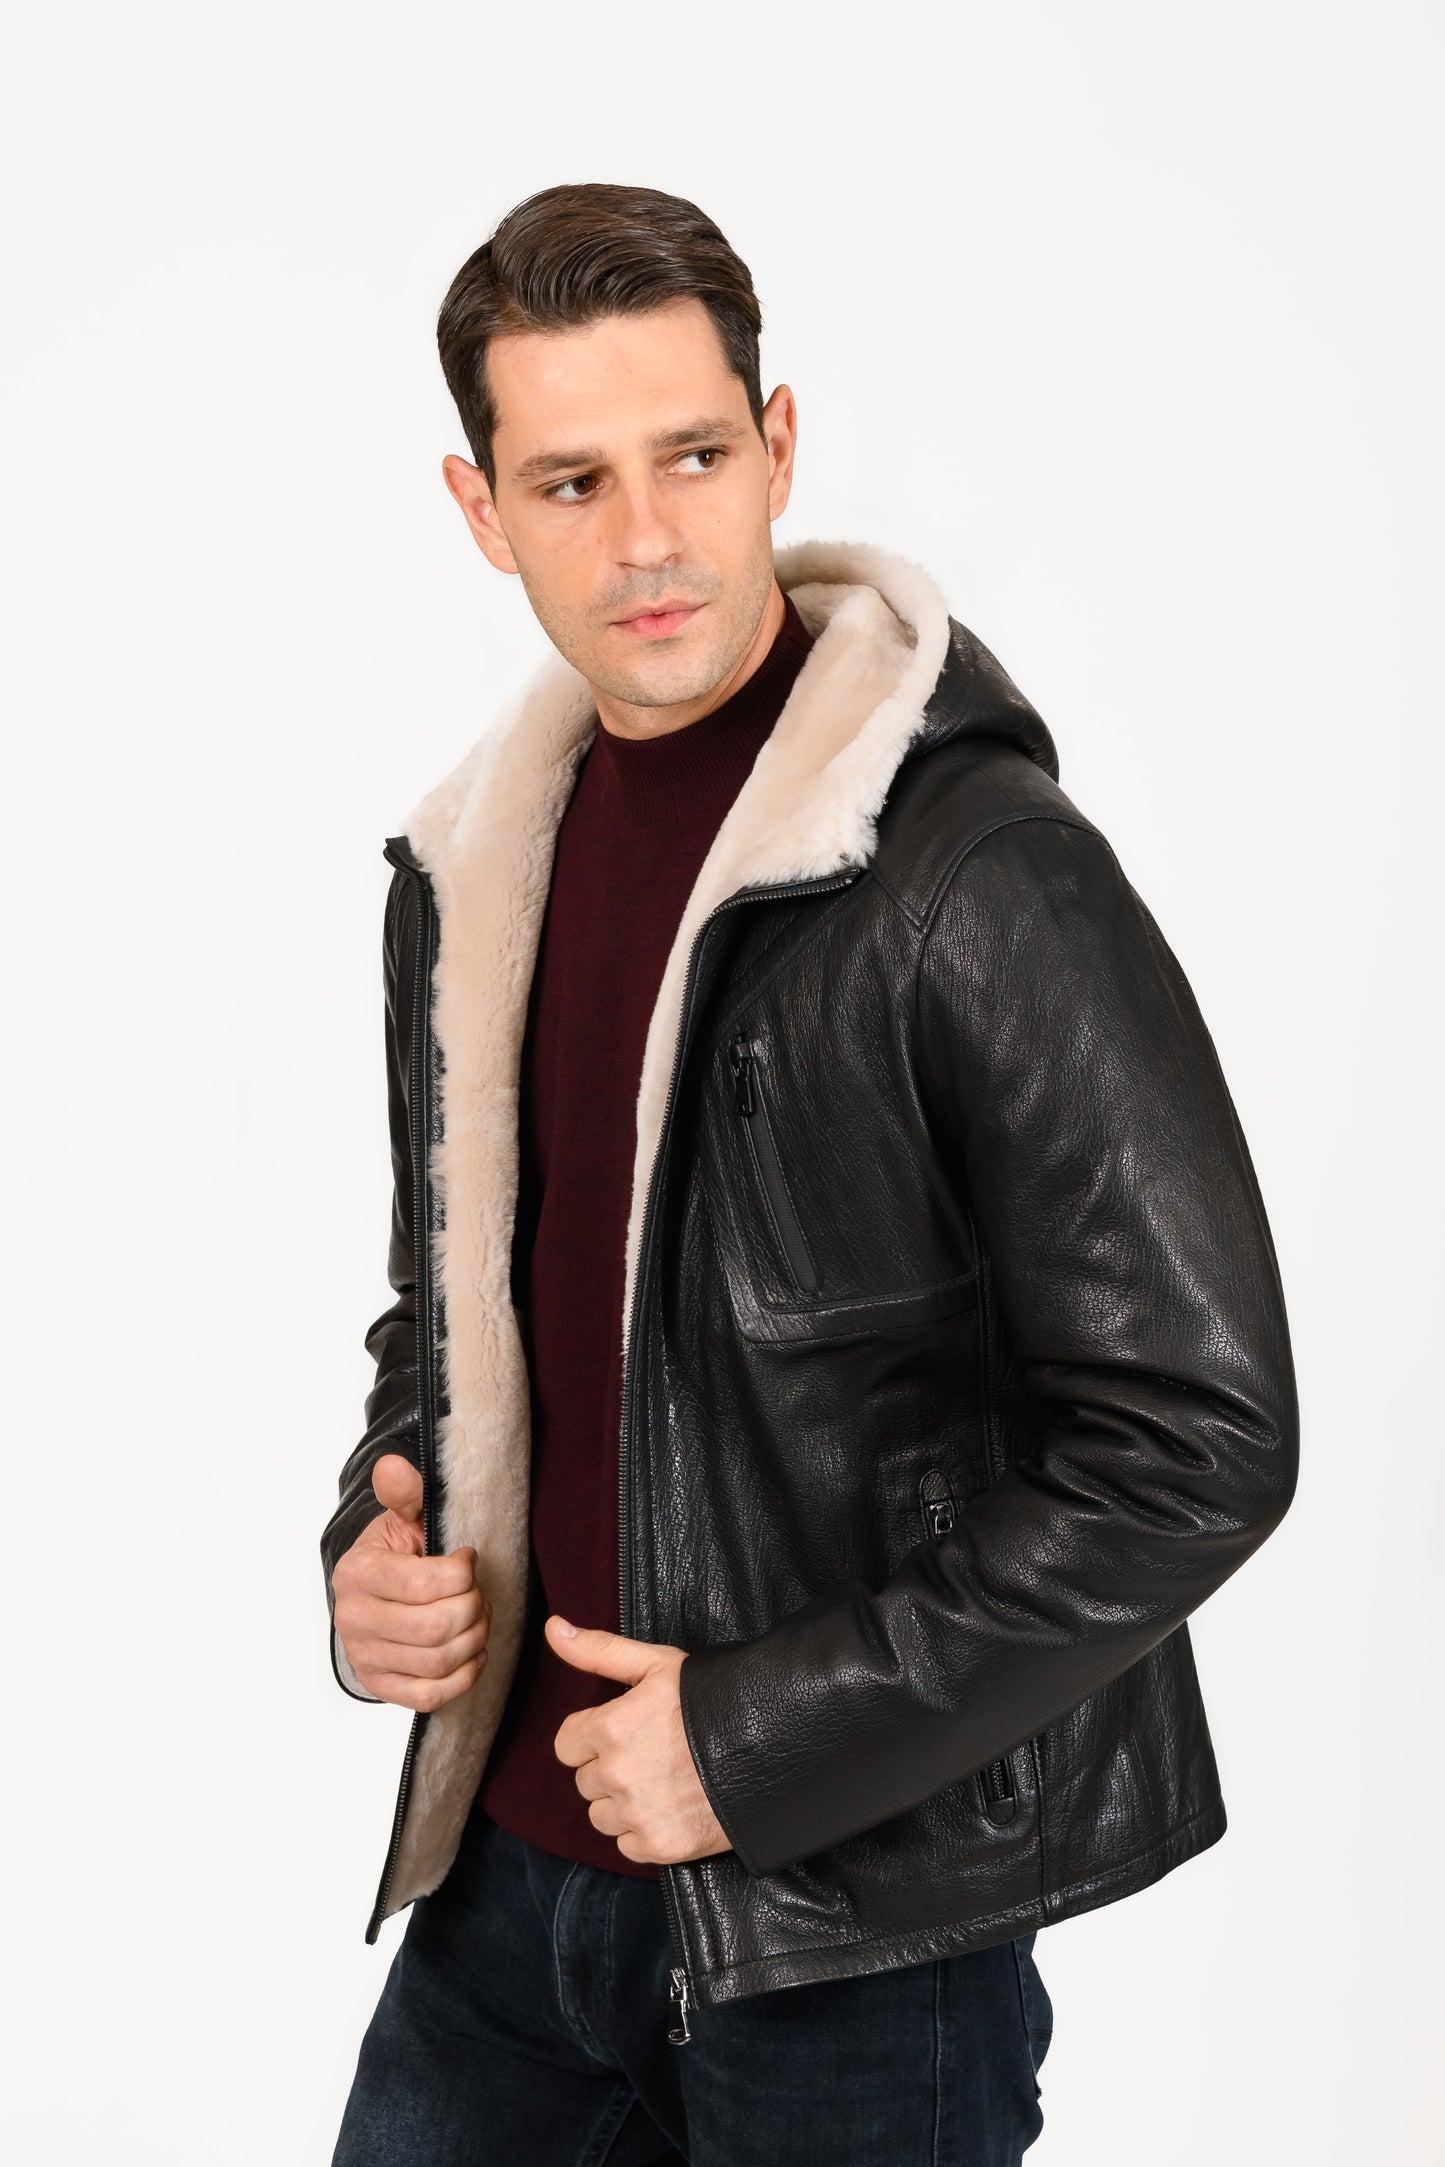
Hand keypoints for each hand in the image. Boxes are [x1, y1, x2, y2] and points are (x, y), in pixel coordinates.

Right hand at [332, 1454, 491, 1710]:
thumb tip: (394, 1466)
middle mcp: (353, 1619)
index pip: (425, 1584)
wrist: (370, 1592)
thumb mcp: (399, 1517)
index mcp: (357, 1574)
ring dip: (474, 1640)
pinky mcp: (380, 1685)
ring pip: (438, 1663)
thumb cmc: (393, 1554)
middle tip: (478, 1592)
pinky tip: (473, 1652)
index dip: (463, 1573)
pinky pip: (430, 1695)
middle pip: (436, 1628)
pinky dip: (463, 1676)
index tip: (468, 1560)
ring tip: (478, 1617)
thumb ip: (405, 1493)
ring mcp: (365, 1657)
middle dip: (473, 1608)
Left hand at [547, 1617, 732, 1866]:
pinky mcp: (659, 1846)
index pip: (566, 1745)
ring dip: (623, 1803)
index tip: (623, 1731)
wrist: (771, 1744)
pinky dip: (644, 1831)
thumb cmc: (710, 1700)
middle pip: (585, 1781)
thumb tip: (554, 1628)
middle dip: (609, 1768)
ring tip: (662, 1780)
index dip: (592, 1736)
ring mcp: (638, 1813)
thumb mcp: (656, 1663)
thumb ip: (599, 1650)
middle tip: (651, 1753)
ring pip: (602, 1816)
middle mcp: (617, 1774)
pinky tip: (672, 1806)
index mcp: (609, 1728)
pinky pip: (627, 1845)